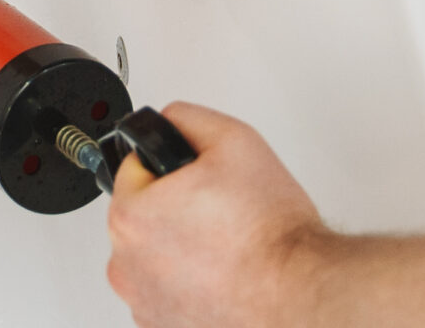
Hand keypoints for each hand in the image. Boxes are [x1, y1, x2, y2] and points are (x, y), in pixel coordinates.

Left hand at [106, 103, 328, 327]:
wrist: (299, 292)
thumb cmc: (269, 233)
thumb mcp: (234, 140)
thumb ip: (186, 118)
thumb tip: (167, 121)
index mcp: (130, 216)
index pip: (136, 168)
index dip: (175, 167)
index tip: (202, 181)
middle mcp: (126, 265)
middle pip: (143, 214)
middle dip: (175, 208)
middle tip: (221, 212)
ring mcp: (144, 303)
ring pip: (154, 256)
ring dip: (180, 248)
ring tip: (224, 246)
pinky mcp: (162, 327)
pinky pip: (167, 291)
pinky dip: (188, 283)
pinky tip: (221, 275)